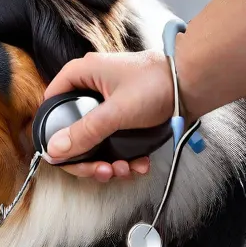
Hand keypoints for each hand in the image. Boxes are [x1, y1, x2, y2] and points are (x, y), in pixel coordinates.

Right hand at [42, 49, 175, 181]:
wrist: (195, 83)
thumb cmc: (158, 84)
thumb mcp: (116, 112)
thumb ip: (84, 132)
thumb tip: (54, 150)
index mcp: (80, 75)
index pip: (50, 105)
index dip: (52, 134)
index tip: (64, 156)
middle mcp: (90, 87)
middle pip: (72, 130)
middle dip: (86, 157)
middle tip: (100, 170)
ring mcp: (107, 102)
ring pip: (93, 139)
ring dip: (106, 161)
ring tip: (123, 170)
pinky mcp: (124, 115)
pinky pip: (113, 140)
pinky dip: (123, 157)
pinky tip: (138, 164)